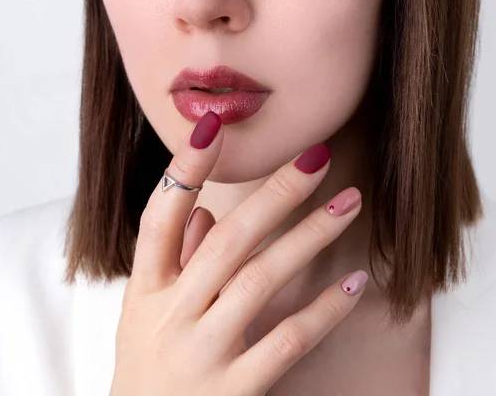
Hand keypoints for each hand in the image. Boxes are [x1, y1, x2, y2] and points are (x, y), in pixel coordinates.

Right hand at [109, 111, 365, 395]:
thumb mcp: (143, 312)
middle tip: (317, 158)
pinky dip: (323, 310)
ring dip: (309, 236)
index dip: (184, 170)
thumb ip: (173, 260)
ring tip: (348, 202)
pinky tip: (352, 284)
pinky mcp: (235, 388)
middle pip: (227, 241)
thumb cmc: (146, 367)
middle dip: (275, 194)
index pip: (159, 216)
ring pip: (260, 280)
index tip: (214, 126)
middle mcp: (171, 314)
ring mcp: (202, 351)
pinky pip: (287, 340)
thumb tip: (204, 213)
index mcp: (146, 289)